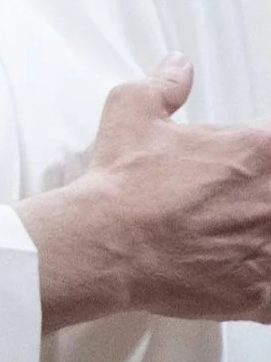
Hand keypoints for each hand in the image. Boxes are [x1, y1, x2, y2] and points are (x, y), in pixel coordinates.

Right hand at [16, 57, 270, 329]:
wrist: (106, 241)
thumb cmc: (122, 181)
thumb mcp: (131, 109)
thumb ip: (164, 85)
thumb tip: (177, 68)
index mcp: (257, 150)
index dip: (264, 154)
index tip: (254, 167)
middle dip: (264, 196)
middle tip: (240, 202)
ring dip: (263, 235)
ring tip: (238, 233)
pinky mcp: (264, 292)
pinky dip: (265, 283)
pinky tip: (245, 275)